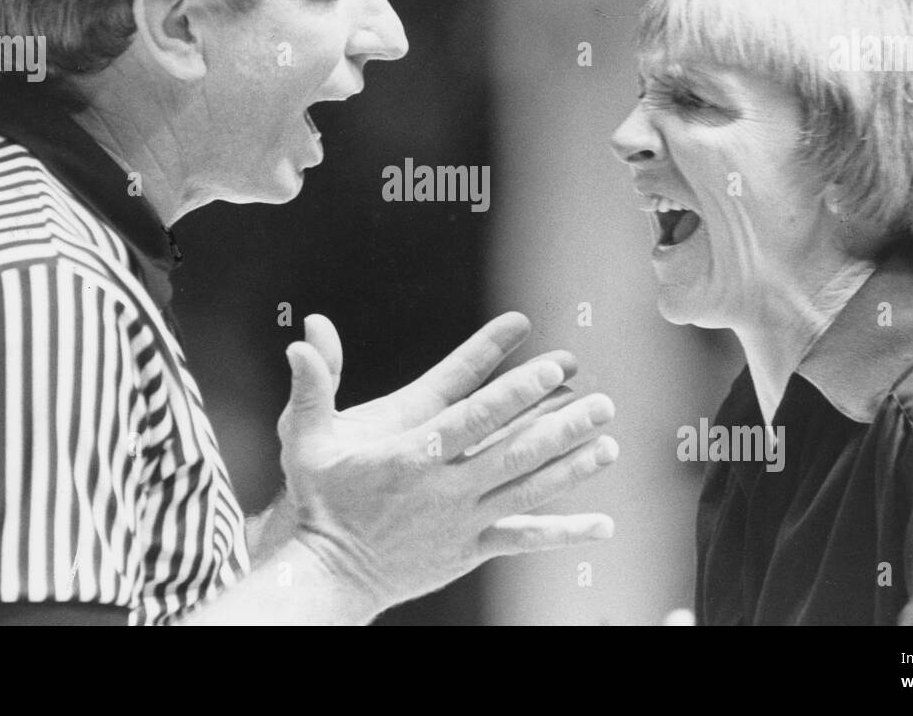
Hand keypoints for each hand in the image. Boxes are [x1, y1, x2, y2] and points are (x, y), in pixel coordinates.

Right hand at [277, 312, 617, 611]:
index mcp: (412, 454)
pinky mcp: (470, 548)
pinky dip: (564, 532)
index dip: (516, 392)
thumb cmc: (320, 502)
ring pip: (528, 490)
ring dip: (572, 467)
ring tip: (609, 444)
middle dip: (561, 424)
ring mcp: (461, 521)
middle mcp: (444, 488)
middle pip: (514, 451)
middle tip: (601, 401)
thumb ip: (311, 387)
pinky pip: (524, 539)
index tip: (552, 369)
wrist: (329, 575)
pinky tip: (601, 526)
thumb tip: (303, 338)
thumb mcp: (306, 441)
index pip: (474, 416)